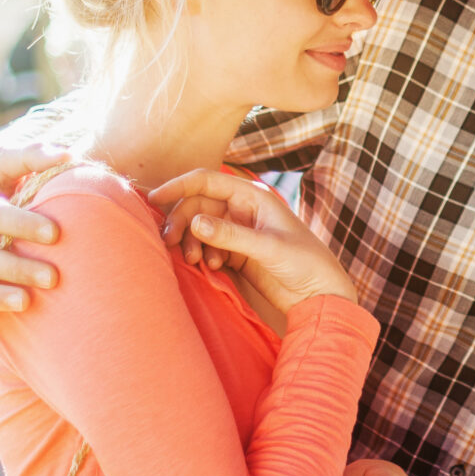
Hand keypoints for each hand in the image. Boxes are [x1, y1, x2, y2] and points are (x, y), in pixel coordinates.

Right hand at [149, 167, 358, 318]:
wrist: (321, 294)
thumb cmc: (305, 263)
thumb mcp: (268, 248)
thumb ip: (231, 235)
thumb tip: (194, 223)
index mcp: (253, 196)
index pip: (207, 181)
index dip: (179, 186)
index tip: (154, 199)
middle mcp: (242, 210)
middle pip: (197, 206)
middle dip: (181, 222)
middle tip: (170, 243)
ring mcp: (238, 231)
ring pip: (199, 228)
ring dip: (190, 241)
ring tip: (194, 260)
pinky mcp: (235, 253)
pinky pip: (207, 247)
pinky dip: (202, 255)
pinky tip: (214, 268)